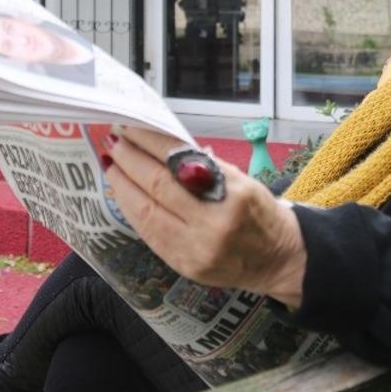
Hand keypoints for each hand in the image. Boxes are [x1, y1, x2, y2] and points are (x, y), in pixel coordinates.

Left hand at [103, 126, 306, 308]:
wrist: (279, 259)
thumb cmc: (259, 212)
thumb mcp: (240, 180)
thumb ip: (201, 166)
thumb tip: (160, 143)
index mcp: (231, 193)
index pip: (178, 161)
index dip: (148, 142)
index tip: (130, 125)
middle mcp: (213, 223)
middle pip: (157, 186)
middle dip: (129, 159)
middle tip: (113, 140)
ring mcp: (196, 249)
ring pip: (146, 212)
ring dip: (122, 185)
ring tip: (111, 164)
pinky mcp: (184, 266)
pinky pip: (149, 234)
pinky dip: (132, 210)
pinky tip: (123, 193)